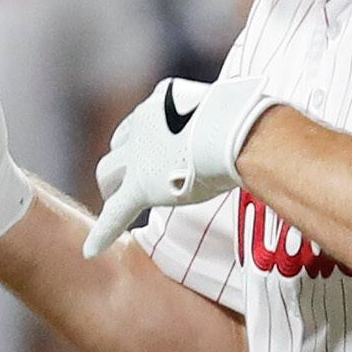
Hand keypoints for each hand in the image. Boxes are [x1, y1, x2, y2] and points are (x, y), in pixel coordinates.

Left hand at [81, 70, 278, 257]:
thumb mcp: (233, 107)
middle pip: (118, 145)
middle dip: (121, 162)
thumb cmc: (247, 117)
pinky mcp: (140, 185)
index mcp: (163, 101)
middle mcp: (143, 123)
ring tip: (115, 201)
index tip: (147, 147)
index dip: (142, 138)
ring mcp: (137, 155)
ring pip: (108, 173)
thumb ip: (230, 117)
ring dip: (111, 186)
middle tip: (126, 178)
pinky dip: (103, 231)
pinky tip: (90, 250)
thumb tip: (261, 120)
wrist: (235, 131)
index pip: (143, 121)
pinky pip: (115, 212)